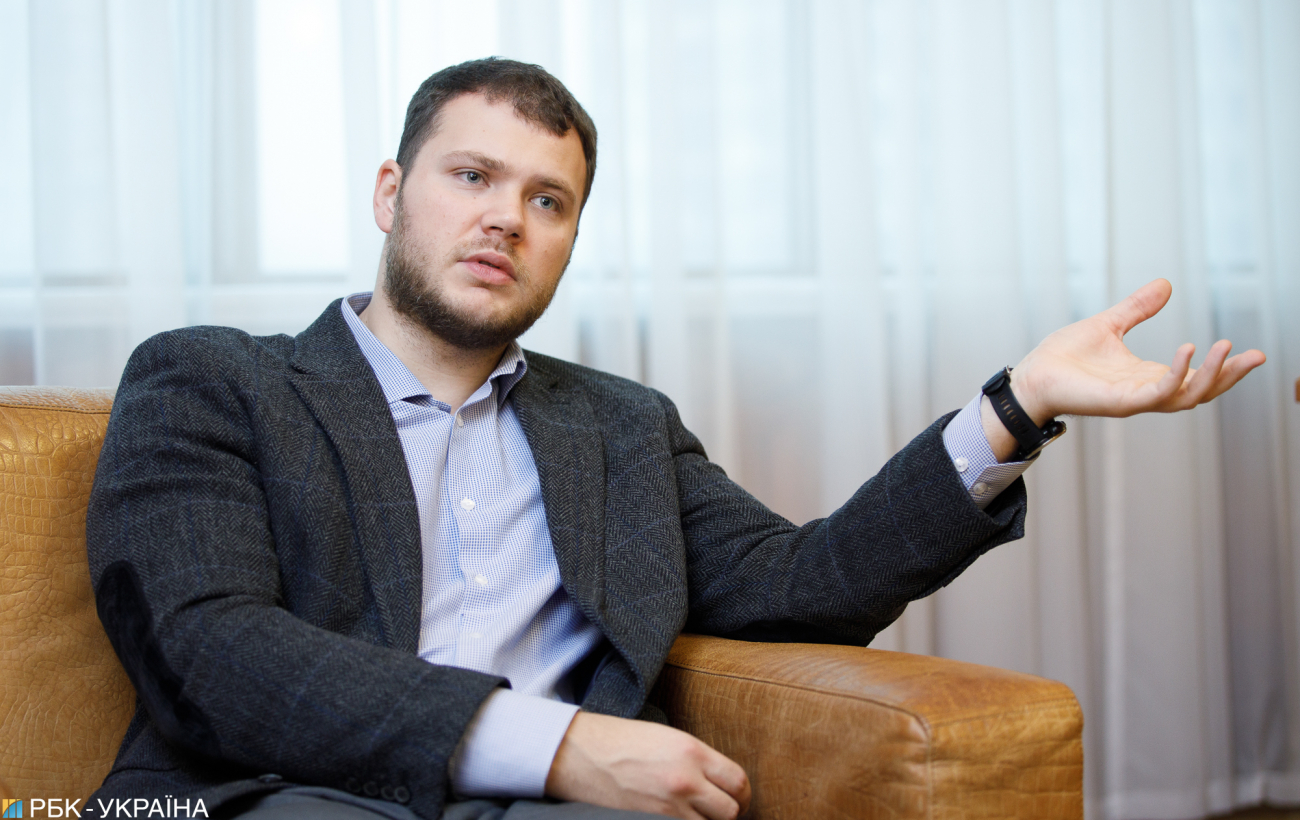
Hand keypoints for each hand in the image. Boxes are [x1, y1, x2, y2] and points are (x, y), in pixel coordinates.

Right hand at [545, 712, 750, 819]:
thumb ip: (698, 760)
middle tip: (725, 811)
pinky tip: (686, 819)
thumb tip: (721, 782)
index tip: (739, 797)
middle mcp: (687, 779)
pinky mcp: (656, 819)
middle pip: (731, 810)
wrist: (584, 754)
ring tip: (705, 816)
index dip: (743, 794)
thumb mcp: (669, 738)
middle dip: (733, 812)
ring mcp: (671, 803)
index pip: (738, 781)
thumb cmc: (624, 741)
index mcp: (693, 751)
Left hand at [980, 279, 1265, 460]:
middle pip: (1201, 391)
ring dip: (1212, 375)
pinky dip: (1176, 374)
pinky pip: (1157, 392)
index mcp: (1146, 376)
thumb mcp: (1109, 324)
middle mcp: (1146, 391)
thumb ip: (1138, 308)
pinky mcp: (1119, 402)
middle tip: (1257, 357)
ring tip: (1227, 349)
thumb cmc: (1063, 357)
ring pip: (1186, 396)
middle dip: (1230, 375)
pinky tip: (1189, 350)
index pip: (1196, 377)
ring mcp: (1134, 399)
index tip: (1251, 352)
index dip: (1224, 366)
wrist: (1031, 374)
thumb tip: (1165, 285)